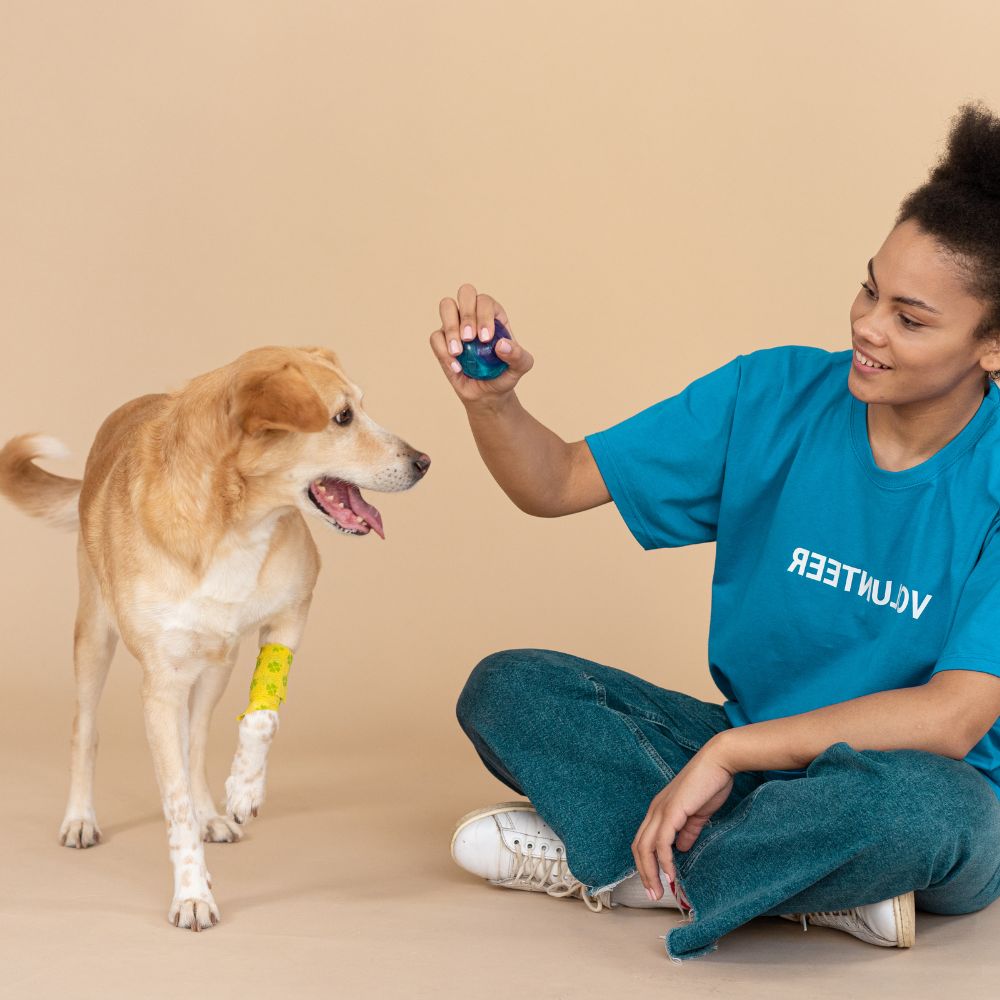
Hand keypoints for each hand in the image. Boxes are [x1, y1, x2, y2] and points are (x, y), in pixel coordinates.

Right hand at [430, 284, 533, 405]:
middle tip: (470, 338)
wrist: (487, 393)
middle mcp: (474, 314)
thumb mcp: (520, 367)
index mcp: (494, 314)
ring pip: (446, 306)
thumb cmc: (504, 374)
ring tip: (458, 351)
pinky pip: (436, 336)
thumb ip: (518, 356)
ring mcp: (456, 325)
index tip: (485, 339)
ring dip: (451, 327)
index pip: (486, 301)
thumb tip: (502, 345)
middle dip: (466, 314)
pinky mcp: (442, 341)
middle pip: (466, 292)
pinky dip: (443, 351)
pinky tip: (457, 367)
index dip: (483, 315)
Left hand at [631, 738, 735, 899]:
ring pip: (645, 847)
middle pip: (638, 847)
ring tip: (659, 891)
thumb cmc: (710, 784)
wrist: (718, 762)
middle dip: (644, 873)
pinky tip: (671, 874)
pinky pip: (661, 842)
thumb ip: (688, 831)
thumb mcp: (697, 814)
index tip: (656, 883)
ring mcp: (661, 810)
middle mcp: (655, 810)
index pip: (643, 841)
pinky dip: (664, 861)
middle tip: (653, 894)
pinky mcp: (672, 812)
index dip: (646, 863)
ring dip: (650, 872)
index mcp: (659, 810)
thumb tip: (681, 849)